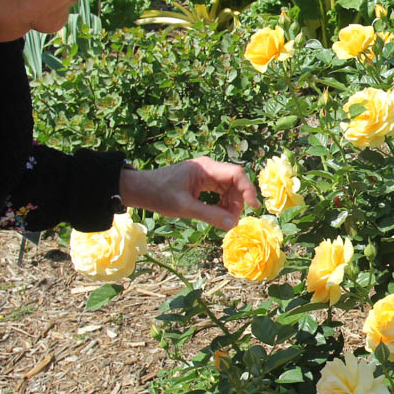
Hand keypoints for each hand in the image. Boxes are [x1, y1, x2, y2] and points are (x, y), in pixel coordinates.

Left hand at [118, 156, 258, 230]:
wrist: (139, 189)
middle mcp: (209, 168)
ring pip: (229, 188)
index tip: (253, 207)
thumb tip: (232, 225)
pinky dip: (222, 203)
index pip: (236, 173)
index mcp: (206, 168)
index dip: (248, 189)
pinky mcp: (202, 182)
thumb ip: (209, 215)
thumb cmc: (159, 195)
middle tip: (232, 220)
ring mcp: (206, 174)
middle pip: (235, 182)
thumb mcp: (184, 207)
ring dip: (230, 204)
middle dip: (238, 201)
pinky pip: (220, 191)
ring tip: (224, 220)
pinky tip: (217, 215)